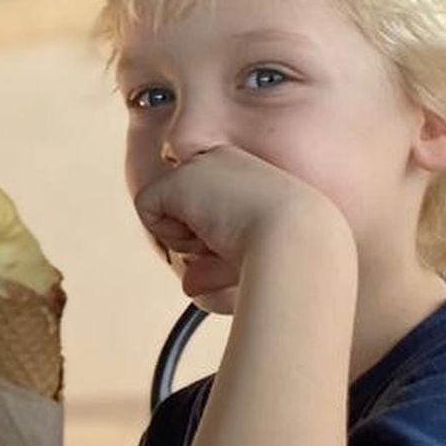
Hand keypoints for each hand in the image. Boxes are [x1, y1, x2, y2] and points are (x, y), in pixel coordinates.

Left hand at [134, 146, 347, 300]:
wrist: (299, 239)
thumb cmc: (292, 257)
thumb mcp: (259, 257)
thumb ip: (219, 268)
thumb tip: (188, 285)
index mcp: (249, 172)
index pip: (207, 202)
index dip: (214, 232)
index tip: (245, 245)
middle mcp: (223, 160)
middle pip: (185, 206)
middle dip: (198, 239)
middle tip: (231, 246)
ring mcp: (199, 166)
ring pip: (168, 211)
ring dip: (189, 241)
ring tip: (224, 240)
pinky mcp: (177, 179)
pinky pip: (147, 209)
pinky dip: (167, 234)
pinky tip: (203, 233)